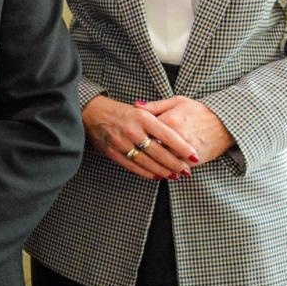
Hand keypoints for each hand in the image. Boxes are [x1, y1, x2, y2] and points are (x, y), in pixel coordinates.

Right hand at [82, 95, 197, 180]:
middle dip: (175, 164)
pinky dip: (146, 173)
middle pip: (159, 152)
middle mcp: (132, 130)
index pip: (168, 135)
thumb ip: (158, 119)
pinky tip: (157, 176)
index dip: (183, 148)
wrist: (91, 112)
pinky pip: (132, 166)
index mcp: (142, 117)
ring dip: (162, 171)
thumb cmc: (121, 111)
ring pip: (147, 162)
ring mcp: (121, 142)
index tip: (195, 156)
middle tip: (187, 171)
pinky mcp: (112, 152)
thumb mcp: (140, 109)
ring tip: (175, 176)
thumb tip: (179, 132)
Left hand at [143, 95, 232, 165]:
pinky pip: (176, 168)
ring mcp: (186, 150)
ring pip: (162, 161)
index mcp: (170, 120)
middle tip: (134, 151)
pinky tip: (160, 168)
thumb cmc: (199, 110)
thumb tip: (135, 106)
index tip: (132, 137)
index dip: (137, 135)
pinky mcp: (194, 161)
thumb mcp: (178, 102)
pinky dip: (167, 169)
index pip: (145, 131)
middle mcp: (177, 136)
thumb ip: (155, 105)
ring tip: (145, 161)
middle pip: (152, 148)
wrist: (226, 123)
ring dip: (154, 162)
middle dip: (143, 150)